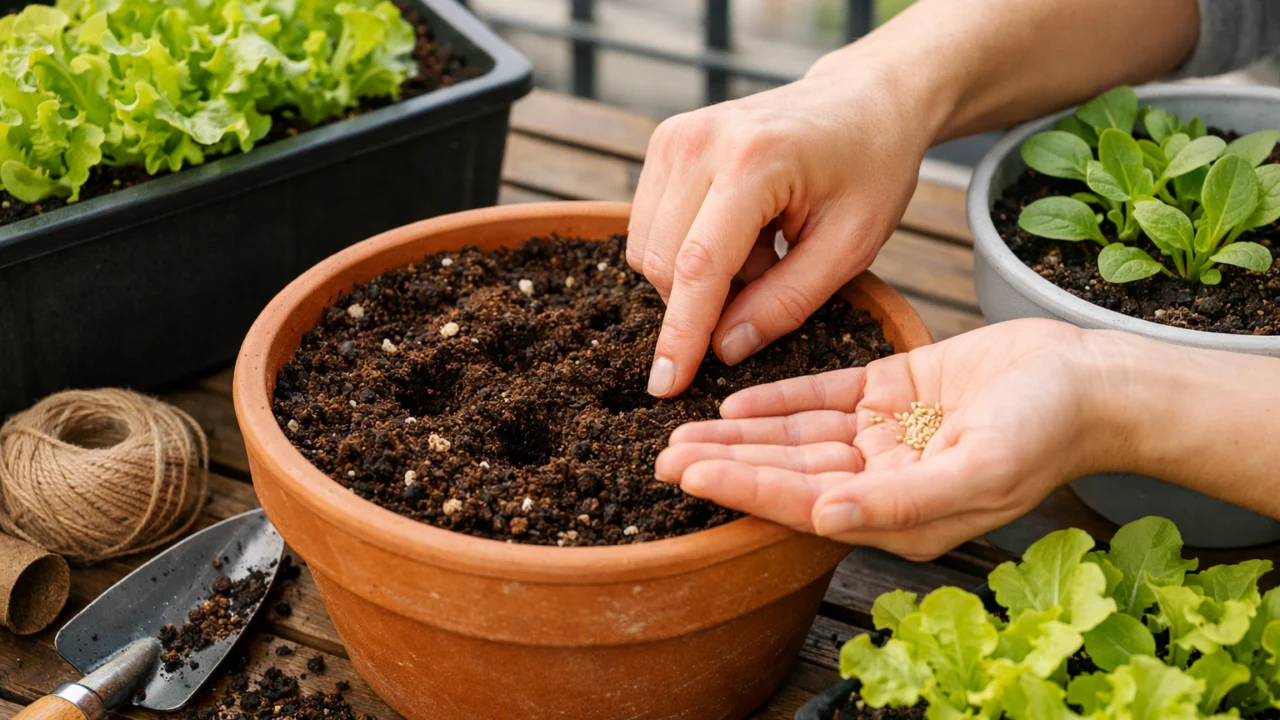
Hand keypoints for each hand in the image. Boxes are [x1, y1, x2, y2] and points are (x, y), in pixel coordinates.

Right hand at [629, 59, 939, 397]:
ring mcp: (674, 137)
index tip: (664, 385)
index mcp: (755, 161)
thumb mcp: (850, 246)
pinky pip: (651, 228)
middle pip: (665, 263)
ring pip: (649, 250)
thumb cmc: (870, 168)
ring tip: (762, 250)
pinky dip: (690, 249)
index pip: (699, 265)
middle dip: (707, 299)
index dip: (681, 333)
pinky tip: (741, 232)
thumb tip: (723, 350)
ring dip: (700, 274)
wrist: (864, 99)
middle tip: (774, 277)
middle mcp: (700, 141)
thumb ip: (786, 303)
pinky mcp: (664, 142)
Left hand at [655, 319, 1123, 560]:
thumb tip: (827, 518)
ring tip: (684, 428)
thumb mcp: (978, 471)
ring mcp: (884, 435)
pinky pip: (824, 397)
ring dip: (742, 432)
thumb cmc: (1046, 432)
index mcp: (899, 512)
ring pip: (796, 436)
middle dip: (726, 462)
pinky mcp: (891, 392)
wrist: (1090, 380)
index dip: (742, 487)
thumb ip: (903, 502)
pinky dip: (782, 398)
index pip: (802, 502)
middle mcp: (882, 479)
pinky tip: (738, 398)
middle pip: (787, 470)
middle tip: (661, 454)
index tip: (686, 474)